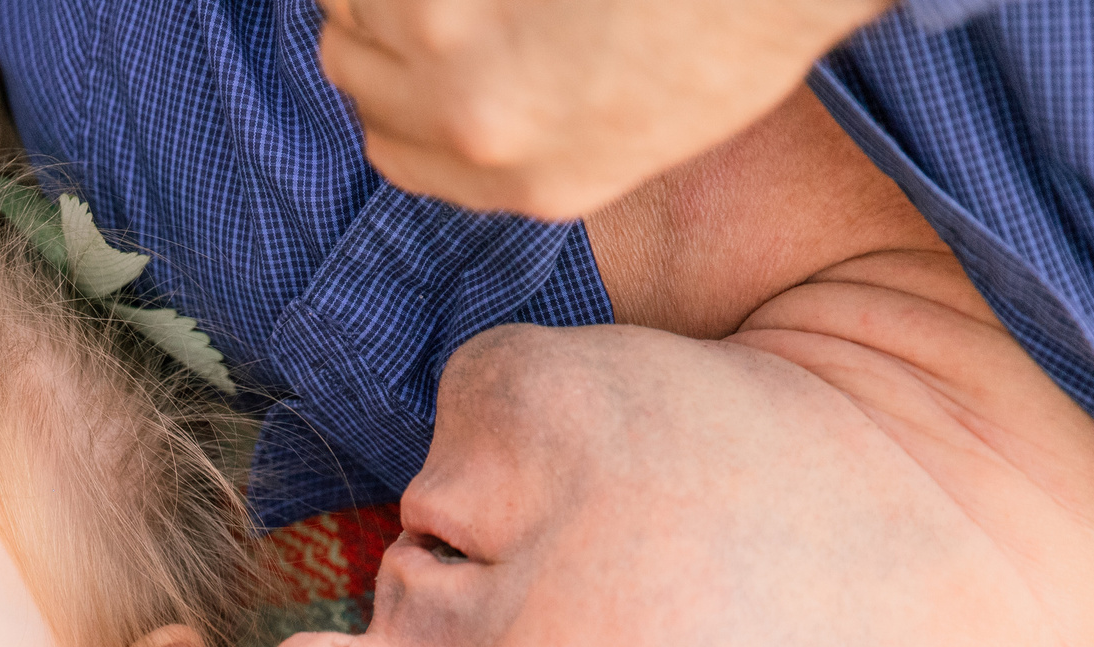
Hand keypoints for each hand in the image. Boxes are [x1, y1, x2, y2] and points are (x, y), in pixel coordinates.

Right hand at [318, 0, 894, 219]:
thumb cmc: (738, 13)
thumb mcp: (648, 122)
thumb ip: (551, 132)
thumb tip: (482, 92)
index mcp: (537, 182)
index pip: (394, 150)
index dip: (398, 86)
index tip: (416, 42)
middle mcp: (477, 126)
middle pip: (355, 68)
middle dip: (380, 17)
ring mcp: (447, 39)